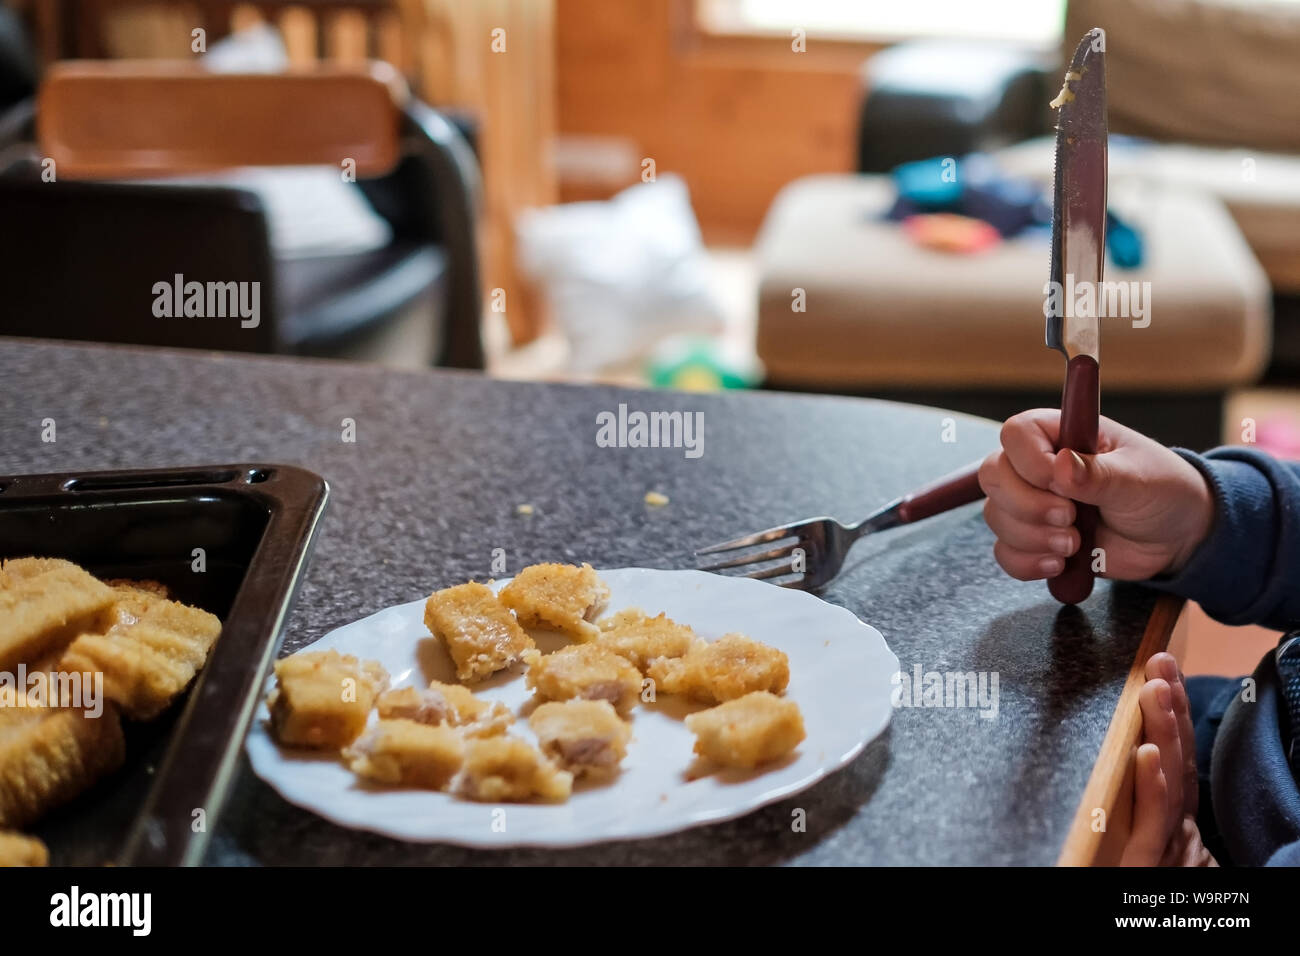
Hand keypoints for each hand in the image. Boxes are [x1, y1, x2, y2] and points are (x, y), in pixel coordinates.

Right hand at [978, 409, 1213, 582]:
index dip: (1029, 460)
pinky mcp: (1034, 539)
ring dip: (1031, 537)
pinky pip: (1005, 552)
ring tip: (1074, 545)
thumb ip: (1100, 474)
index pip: (1016, 433)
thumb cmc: (1162, 491)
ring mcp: (1032, 503)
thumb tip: (1061, 466)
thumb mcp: (1139, 479)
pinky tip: (1059, 564)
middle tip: (1070, 519)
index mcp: (1062, 435)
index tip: (1061, 484)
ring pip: (996, 516)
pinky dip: (1027, 563)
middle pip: (994, 475)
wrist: (1176, 537)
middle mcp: (1037, 466)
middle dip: (1027, 506)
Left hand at [1121, 653, 1216, 865]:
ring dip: (1165, 734)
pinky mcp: (1144, 872)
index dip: (1172, 714)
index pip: (1173, 759)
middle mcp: (1173, 835)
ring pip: (1171, 787)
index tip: (1160, 666)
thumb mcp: (1123, 841)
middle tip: (1159, 660)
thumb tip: (1117, 752)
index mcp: (1168, 825)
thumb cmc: (1113, 877)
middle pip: (1178, 763)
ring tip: (1156, 688)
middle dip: (1172, 710)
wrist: (1130, 921)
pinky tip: (1148, 754)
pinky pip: (1150, 828)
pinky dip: (1153, 788)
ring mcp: (1165, 853)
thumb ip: (1128, 802)